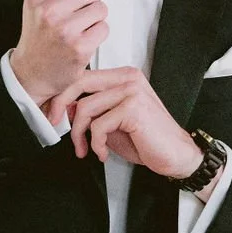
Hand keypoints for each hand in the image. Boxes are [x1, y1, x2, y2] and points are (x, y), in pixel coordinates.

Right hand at [9, 0, 106, 106]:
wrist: (31, 72)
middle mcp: (48, 11)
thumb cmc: (38, 34)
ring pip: (100, 8)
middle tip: (78, 13)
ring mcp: (64, 30)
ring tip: (78, 27)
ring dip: (95, 18)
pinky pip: (104, 28)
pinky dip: (97, 34)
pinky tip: (82, 39)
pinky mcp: (79, 48)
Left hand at [48, 67, 202, 177]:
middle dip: (60, 106)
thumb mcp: (112, 123)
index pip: (84, 76)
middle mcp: (128, 78)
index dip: (63, 95)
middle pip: (80, 83)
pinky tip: (103, 153)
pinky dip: (96, 144)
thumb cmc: (148, 140)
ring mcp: (132, 91)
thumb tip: (67, 107)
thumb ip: (93, 111)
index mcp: (124, 76)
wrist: (176, 156)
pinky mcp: (134, 108)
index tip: (55, 113)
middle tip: (55, 124)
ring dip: (79, 134)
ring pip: (86, 108)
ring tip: (86, 149)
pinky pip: (99, 126)